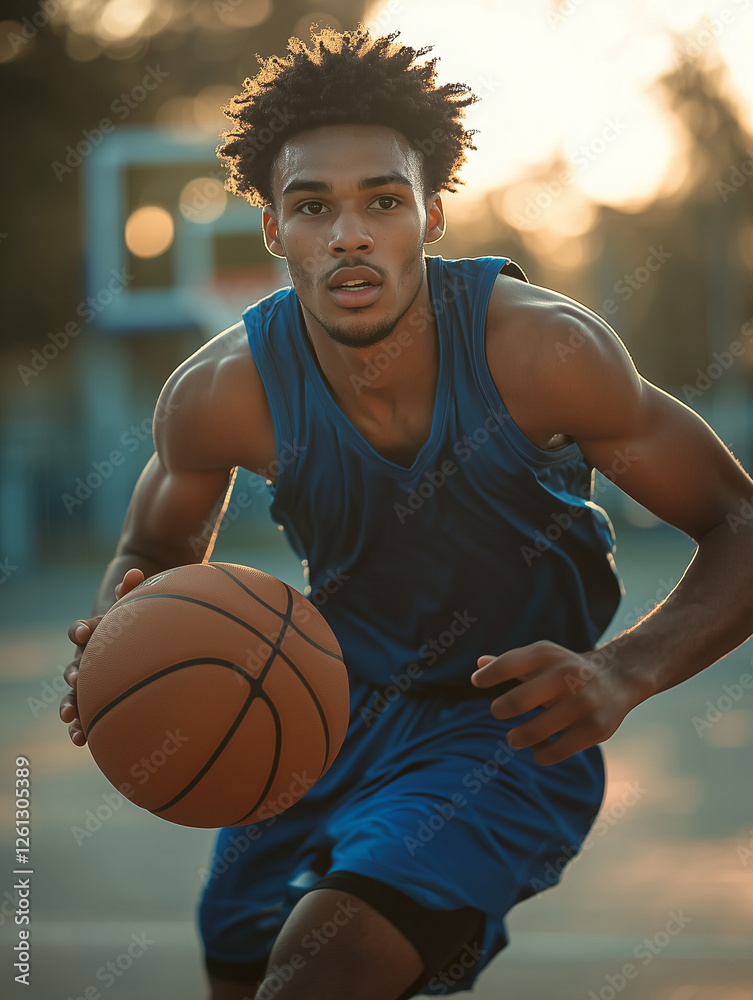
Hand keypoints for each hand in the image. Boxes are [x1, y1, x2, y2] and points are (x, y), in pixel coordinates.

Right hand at [59, 568, 144, 745]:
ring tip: (70, 721)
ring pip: (74, 693)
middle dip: (73, 673)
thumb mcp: (134, 604)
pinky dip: (81, 725)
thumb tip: (135, 572)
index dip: (81, 629)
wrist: (130, 631)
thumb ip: (131, 590)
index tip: (84, 632)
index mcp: (94, 633)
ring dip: (70, 706)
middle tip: (75, 680)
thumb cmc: (134, 618)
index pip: (82, 629)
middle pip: (74, 664)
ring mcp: (88, 677)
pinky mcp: (94, 695)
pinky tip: (81, 741)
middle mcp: (86, 655)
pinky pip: (85, 712)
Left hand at [470, 640, 643, 764]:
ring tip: (515, 738)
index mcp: (549, 654)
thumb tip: (479, 664)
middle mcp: (567, 675)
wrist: (618, 678)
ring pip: (532, 733)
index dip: (487, 676)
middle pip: (517, 702)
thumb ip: (511, 663)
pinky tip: (540, 746)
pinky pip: (552, 753)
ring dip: (516, 738)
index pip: (507, 664)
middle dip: (499, 710)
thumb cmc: (567, 669)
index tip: (477, 682)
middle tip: (498, 712)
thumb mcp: (542, 658)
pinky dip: (539, 753)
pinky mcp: (595, 730)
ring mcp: (583, 704)